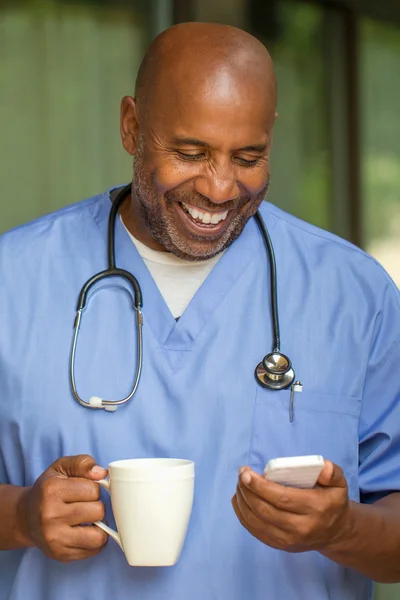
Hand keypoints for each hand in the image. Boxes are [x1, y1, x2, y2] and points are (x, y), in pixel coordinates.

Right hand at [16, 455, 107, 562]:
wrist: (25, 517)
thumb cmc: (48, 489)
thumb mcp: (61, 467)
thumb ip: (83, 463)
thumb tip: (102, 473)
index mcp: (51, 490)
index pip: (94, 490)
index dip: (94, 488)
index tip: (84, 490)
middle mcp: (50, 516)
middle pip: (98, 511)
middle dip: (96, 506)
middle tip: (85, 505)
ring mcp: (54, 539)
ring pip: (98, 536)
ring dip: (99, 526)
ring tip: (89, 520)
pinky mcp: (60, 555)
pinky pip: (93, 550)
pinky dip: (95, 540)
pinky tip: (84, 532)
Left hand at [232, 460, 352, 552]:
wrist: (335, 533)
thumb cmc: (332, 502)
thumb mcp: (339, 484)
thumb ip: (332, 472)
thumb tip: (322, 466)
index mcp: (315, 509)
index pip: (281, 498)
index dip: (260, 486)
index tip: (246, 473)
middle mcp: (300, 528)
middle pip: (265, 509)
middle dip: (248, 490)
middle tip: (241, 474)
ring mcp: (289, 540)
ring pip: (256, 521)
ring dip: (242, 501)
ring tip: (240, 484)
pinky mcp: (280, 546)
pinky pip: (255, 531)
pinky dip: (243, 514)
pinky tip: (239, 499)